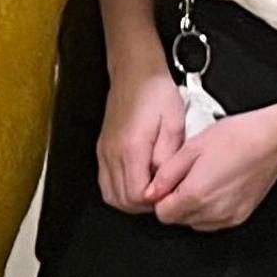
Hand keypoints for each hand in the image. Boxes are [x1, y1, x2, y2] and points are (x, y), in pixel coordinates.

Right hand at [98, 72, 184, 214]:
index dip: (155, 201)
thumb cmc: (155, 93)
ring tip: (151, 189)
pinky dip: (120, 190)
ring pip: (111, 195)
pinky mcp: (103, 149)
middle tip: (162, 193)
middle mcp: (112, 153)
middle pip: (122, 200)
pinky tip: (137, 180)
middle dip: (144, 205)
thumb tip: (164, 182)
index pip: (136, 195)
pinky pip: (106, 182)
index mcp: (131, 147)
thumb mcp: (174, 123)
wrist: (135, 72)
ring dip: (131, 200)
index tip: (168, 192)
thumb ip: (168, 157)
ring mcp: (104, 152)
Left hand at [150, 108, 276, 232]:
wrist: (269, 141)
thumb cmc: (234, 138)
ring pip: (196, 222)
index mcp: (195, 195)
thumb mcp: (190, 148)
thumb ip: (166, 175)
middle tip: (187, 176)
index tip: (167, 183)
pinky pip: (214, 221)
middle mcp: (212, 212)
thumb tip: (151, 192)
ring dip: (192, 207)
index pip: (162, 214)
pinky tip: (216, 187)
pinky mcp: (240, 217)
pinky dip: (209, 210)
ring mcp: (228, 217)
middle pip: (179, 220)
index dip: (161, 197)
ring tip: (203, 179)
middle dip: (176, 202)